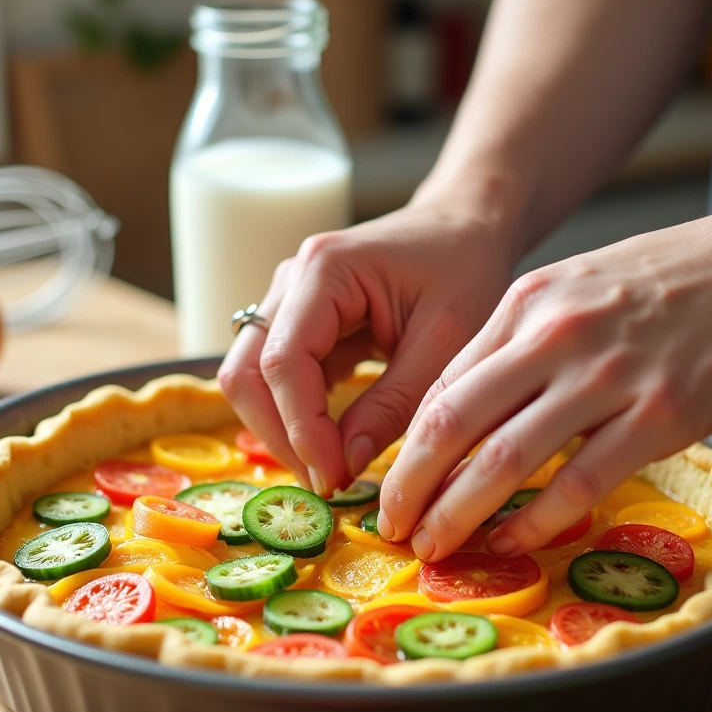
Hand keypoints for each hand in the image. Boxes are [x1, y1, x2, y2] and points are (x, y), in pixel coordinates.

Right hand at [217, 196, 517, 495]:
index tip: (334, 477)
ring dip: (280, 430)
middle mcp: (291, 280)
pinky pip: (274, 379)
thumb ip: (395, 404)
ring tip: (329, 469)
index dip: (301, 428)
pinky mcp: (297, 323)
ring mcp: (287, 300)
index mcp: (325, 270)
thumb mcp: (446, 342)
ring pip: (250, 378)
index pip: (283, 361)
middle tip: (328, 483)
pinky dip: (294, 416)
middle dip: (280, 436)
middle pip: (246, 372)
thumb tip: (347, 463)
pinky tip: (330, 445)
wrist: (464, 228)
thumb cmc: (465, 271)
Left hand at [378, 192, 711, 560]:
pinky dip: (537, 521)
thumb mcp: (582, 284)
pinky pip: (579, 482)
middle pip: (452, 424)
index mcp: (528, 303)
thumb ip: (527, 338)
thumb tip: (479, 402)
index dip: (408, 444)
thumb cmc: (682, 276)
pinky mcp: (660, 414)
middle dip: (409, 486)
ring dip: (458, 514)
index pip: (444, 385)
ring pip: (503, 460)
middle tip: (391, 527)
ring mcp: (606, 375)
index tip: (392, 482)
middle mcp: (554, 335)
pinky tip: (515, 542)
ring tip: (434, 548)